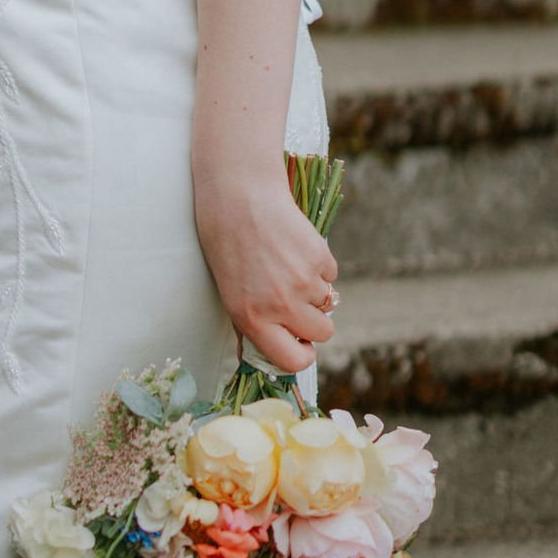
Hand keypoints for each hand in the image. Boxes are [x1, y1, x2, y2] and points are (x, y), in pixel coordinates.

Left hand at [193, 161, 336, 373]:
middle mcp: (280, 305)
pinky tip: (295, 247)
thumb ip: (252, 323)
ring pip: (328, 302)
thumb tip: (268, 353)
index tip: (302, 345)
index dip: (302, 355)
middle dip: (315, 321)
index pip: (293, 361)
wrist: (238, 196)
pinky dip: (319, 265)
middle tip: (297, 301)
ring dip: (315, 289)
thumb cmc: (226, 244)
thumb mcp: (229, 292)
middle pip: (322, 332)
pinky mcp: (319, 257)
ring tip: (287, 264)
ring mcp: (303, 281)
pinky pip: (330, 274)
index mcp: (252, 319)